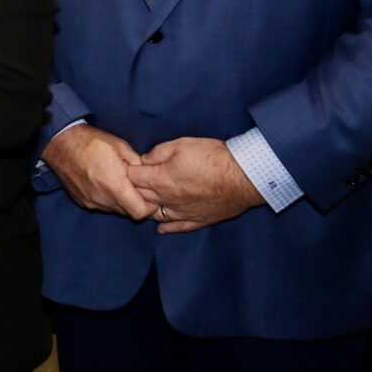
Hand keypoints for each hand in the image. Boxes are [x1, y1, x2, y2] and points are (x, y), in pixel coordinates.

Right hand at [40, 123, 157, 220]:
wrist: (61, 142)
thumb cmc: (92, 142)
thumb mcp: (122, 147)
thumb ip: (139, 166)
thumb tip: (150, 178)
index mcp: (114, 184)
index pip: (140, 212)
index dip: (150, 207)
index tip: (151, 196)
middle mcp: (102, 198)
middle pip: (128, 213)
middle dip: (136, 203)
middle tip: (137, 187)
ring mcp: (90, 201)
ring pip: (115, 210)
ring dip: (121, 201)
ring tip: (119, 183)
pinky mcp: (82, 201)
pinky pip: (102, 206)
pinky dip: (108, 199)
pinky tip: (104, 184)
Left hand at [125, 137, 264, 233]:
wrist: (244, 177)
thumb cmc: (213, 157)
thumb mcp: (182, 144)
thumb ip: (158, 152)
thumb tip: (144, 160)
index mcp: (160, 179)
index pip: (131, 178)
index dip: (128, 169)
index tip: (129, 165)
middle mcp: (167, 199)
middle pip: (140, 196)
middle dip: (133, 188)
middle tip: (133, 181)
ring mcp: (182, 212)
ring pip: (154, 213)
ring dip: (147, 206)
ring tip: (144, 200)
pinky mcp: (198, 220)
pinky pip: (177, 227)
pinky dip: (167, 227)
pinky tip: (161, 227)